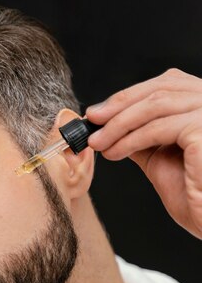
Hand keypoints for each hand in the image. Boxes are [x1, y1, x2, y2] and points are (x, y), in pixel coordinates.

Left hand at [86, 68, 201, 237]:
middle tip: (91, 121)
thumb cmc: (196, 197)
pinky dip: (130, 139)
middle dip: (119, 105)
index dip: (129, 96)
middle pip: (161, 88)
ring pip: (155, 105)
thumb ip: (144, 137)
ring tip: (97, 143)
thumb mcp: (163, 158)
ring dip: (119, 124)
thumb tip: (114, 127)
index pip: (166, 85)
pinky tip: (113, 152)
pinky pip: (158, 128)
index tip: (99, 113)